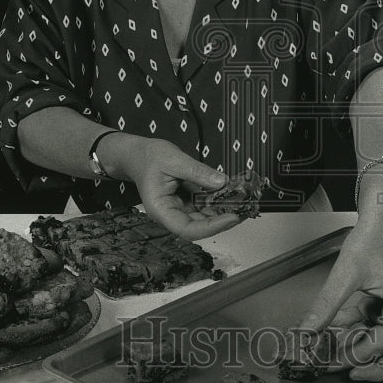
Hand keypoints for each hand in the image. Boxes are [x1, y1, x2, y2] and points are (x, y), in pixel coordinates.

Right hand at [111, 136, 238, 239]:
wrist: (138, 154)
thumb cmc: (148, 157)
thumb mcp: (174, 159)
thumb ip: (198, 172)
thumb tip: (221, 183)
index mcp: (161, 209)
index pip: (187, 229)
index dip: (212, 227)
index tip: (231, 217)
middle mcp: (170, 214)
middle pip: (199, 226)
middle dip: (223, 219)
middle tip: (245, 208)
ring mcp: (179, 209)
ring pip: (204, 217)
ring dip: (223, 210)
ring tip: (242, 201)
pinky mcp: (186, 202)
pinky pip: (204, 206)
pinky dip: (218, 201)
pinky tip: (231, 194)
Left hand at [298, 216, 382, 381]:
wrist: (378, 217)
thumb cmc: (375, 238)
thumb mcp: (347, 274)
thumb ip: (328, 305)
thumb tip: (307, 331)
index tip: (356, 373)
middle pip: (382, 348)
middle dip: (353, 356)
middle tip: (324, 363)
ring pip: (369, 336)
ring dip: (345, 342)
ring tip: (318, 349)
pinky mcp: (378, 302)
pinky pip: (361, 321)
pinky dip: (343, 325)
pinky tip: (322, 327)